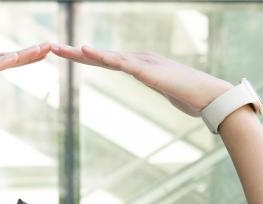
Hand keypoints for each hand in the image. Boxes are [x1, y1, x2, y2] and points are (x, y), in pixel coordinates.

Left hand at [48, 43, 231, 117]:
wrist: (210, 97)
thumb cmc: (193, 96)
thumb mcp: (169, 91)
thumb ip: (160, 86)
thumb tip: (160, 87)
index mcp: (141, 65)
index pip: (107, 61)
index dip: (85, 58)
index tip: (66, 55)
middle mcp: (139, 60)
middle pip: (100, 56)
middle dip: (75, 52)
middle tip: (51, 47)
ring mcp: (142, 63)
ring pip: (105, 57)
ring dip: (81, 53)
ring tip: (59, 48)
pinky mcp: (147, 71)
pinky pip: (119, 62)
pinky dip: (101, 56)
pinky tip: (84, 51)